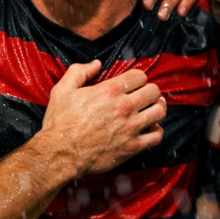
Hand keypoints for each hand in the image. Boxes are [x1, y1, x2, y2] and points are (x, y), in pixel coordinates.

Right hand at [42, 61, 166, 175]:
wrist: (60, 154)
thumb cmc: (60, 122)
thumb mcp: (62, 90)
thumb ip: (79, 71)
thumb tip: (96, 64)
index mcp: (109, 90)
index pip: (140, 76)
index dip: (138, 78)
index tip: (134, 84)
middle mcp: (124, 107)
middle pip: (153, 91)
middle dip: (150, 91)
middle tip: (145, 96)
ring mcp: (130, 127)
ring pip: (159, 111)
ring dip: (157, 108)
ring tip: (151, 110)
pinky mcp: (132, 147)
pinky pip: (157, 136)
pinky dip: (156, 131)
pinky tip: (149, 129)